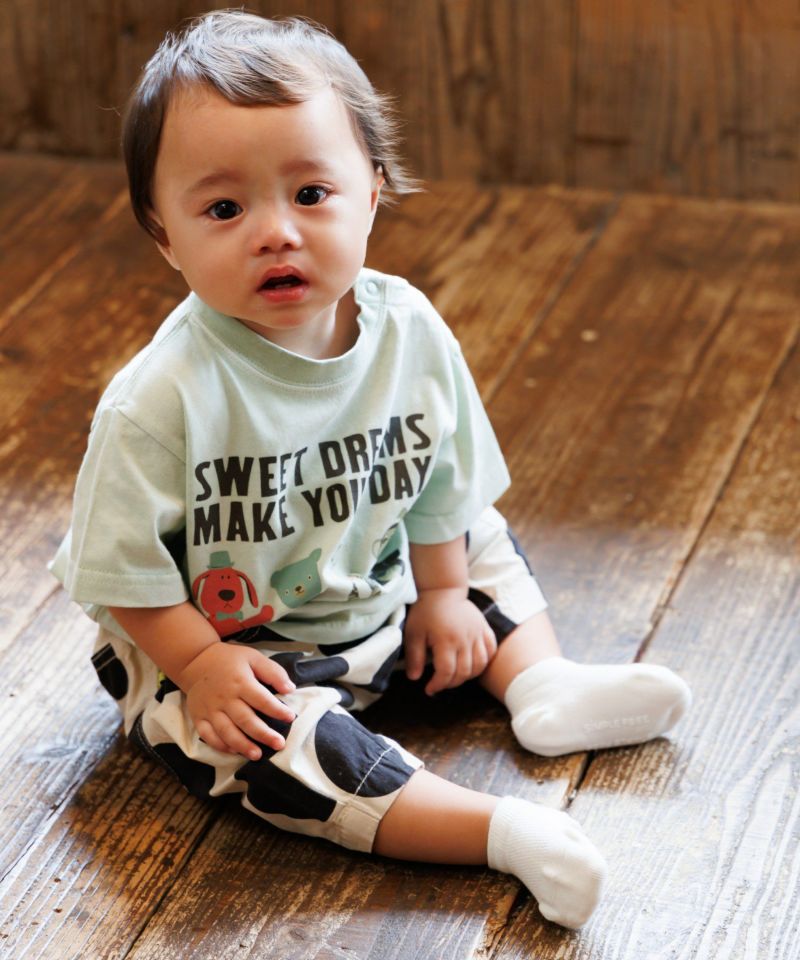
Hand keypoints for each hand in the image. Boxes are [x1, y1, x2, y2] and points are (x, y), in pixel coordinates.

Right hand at [177, 642, 296, 760]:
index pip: (262, 700)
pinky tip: (234, 751)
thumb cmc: (230, 660)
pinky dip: (221, 745)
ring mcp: (210, 709)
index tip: (290, 718)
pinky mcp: (199, 717)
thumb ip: (273, 672)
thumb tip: (290, 689)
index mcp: (240, 682)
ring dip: (243, 745)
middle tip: (279, 744)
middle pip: (246, 720)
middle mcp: (225, 698)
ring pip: (227, 732)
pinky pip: (208, 736)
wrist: (196, 661)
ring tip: (258, 755)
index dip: (277, 710)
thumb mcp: (253, 658)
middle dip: (263, 734)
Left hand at [404, 588, 496, 695]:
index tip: (429, 689)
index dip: (438, 685)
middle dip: (451, 683)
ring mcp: (477, 633)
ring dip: (468, 676)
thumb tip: (414, 678)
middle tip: (440, 684)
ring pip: (480, 664)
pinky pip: (491, 650)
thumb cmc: (426, 612)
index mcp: (446, 640)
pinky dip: (484, 661)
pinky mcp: (484, 628)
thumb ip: (414, 656)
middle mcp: (465, 639)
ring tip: (455, 676)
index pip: (446, 672)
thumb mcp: (413, 633)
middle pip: (464, 672)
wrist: (443, 590)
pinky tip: (473, 664)